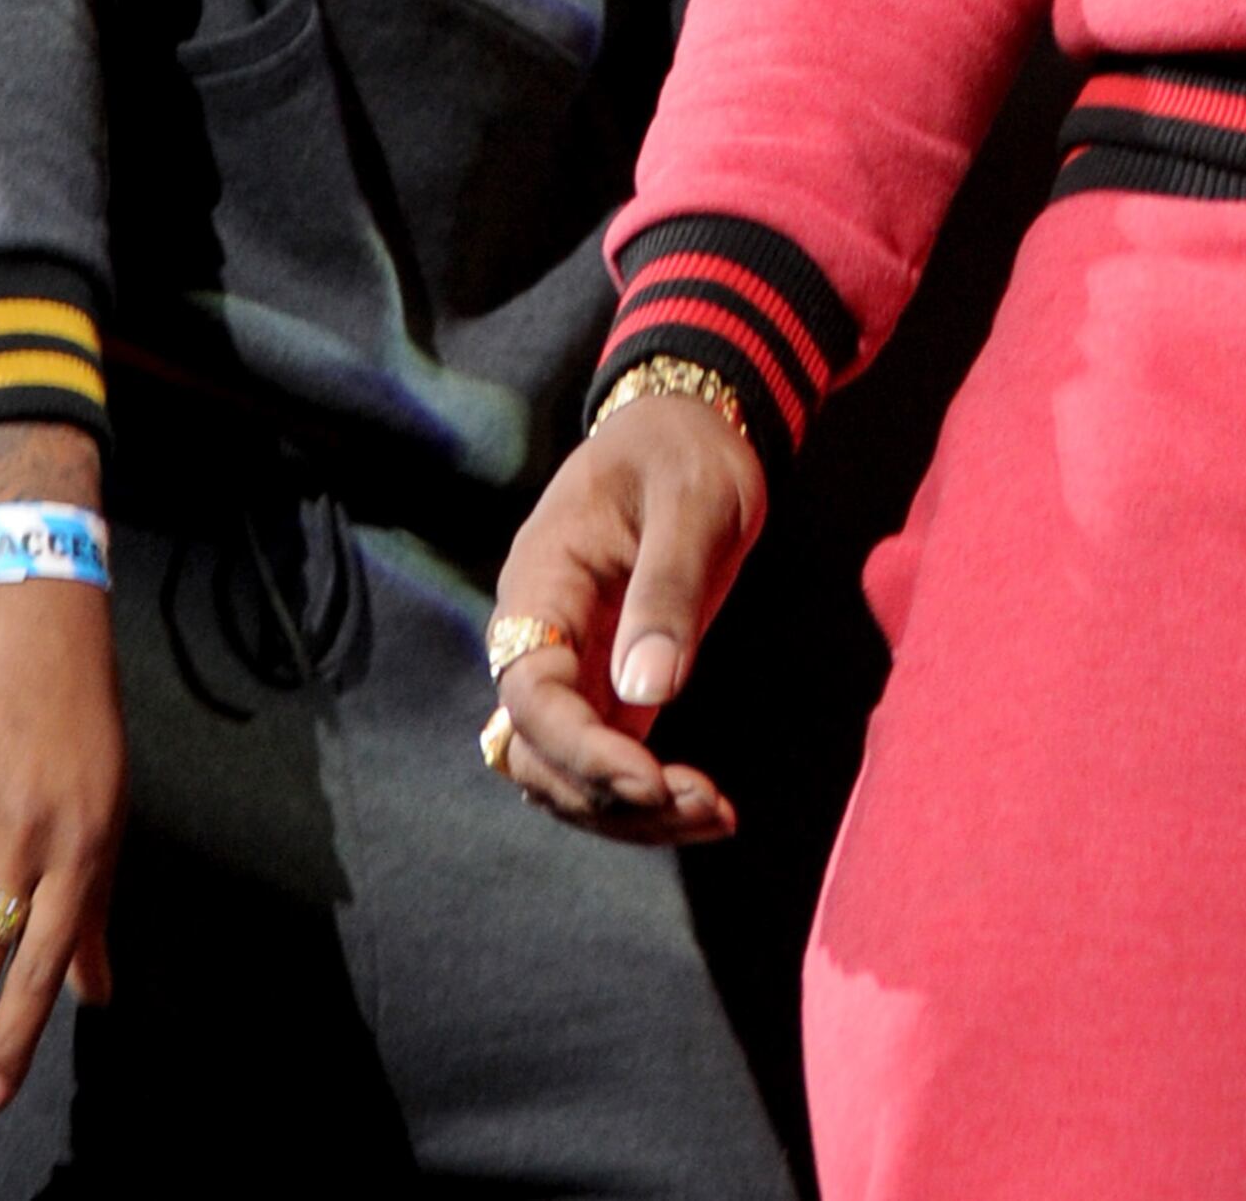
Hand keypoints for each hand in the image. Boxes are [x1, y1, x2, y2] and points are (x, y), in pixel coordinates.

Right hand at [486, 391, 762, 843]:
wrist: (693, 431)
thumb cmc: (684, 453)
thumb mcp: (690, 503)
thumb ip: (666, 590)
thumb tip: (648, 692)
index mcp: (541, 584)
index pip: (531, 693)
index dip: (580, 749)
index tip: (650, 780)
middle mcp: (542, 638)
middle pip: (539, 754)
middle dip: (610, 796)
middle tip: (702, 803)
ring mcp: (573, 669)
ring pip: (566, 775)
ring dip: (629, 813)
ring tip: (714, 815)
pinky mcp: (611, 687)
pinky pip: (605, 764)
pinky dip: (646, 799)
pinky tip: (706, 808)